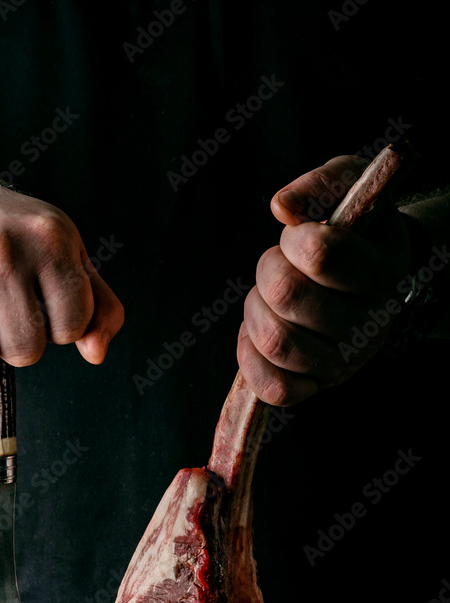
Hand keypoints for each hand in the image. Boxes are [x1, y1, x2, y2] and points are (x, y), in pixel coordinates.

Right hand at [0, 155, 123, 367]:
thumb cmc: (4, 234)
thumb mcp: (61, 251)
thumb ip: (98, 305)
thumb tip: (96, 354)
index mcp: (50, 237)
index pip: (72, 328)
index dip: (56, 325)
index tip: (38, 299)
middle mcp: (1, 247)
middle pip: (25, 351)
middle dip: (14, 340)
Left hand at [237, 155, 410, 404]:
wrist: (367, 281)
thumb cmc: (352, 231)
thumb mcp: (348, 189)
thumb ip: (320, 185)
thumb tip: (282, 207)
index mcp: (382, 270)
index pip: (321, 254)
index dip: (295, 239)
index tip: (299, 236)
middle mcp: (370, 324)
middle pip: (287, 294)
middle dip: (269, 270)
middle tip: (279, 266)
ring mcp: (344, 362)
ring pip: (275, 341)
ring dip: (255, 310)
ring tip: (269, 298)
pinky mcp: (315, 387)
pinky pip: (272, 387)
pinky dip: (251, 356)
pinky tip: (259, 331)